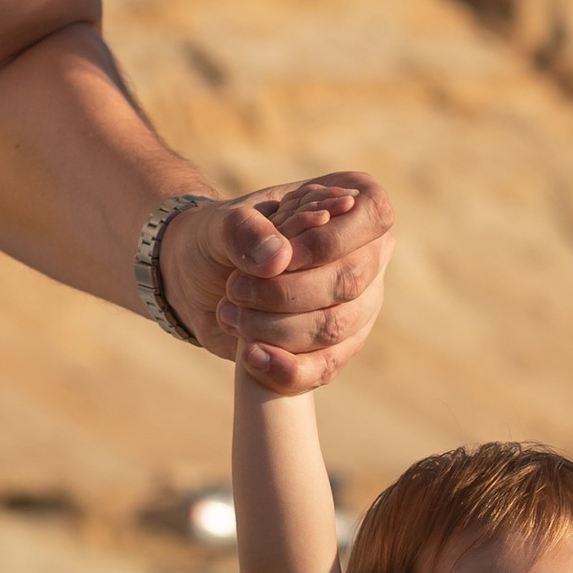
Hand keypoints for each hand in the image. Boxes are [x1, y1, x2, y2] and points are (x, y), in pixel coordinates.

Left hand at [160, 174, 393, 388]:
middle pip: (349, 280)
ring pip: (335, 327)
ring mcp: (357, 305)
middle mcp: (366, 255)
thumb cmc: (218, 240)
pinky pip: (325, 366)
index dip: (325, 241)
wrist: (198, 281)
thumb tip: (279, 260)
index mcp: (352, 205)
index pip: (374, 216)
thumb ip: (243, 230)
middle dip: (284, 292)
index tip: (278, 256)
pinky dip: (285, 368)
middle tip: (234, 288)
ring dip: (274, 327)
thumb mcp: (218, 224)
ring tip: (230, 312)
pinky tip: (250, 356)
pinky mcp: (337, 348)